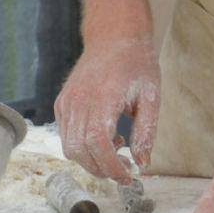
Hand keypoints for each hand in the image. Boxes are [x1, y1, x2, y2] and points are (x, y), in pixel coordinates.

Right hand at [55, 30, 159, 183]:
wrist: (115, 37)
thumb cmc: (137, 64)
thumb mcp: (152, 96)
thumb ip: (147, 131)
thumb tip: (143, 163)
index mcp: (103, 98)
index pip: (98, 143)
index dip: (110, 165)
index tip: (128, 175)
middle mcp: (78, 102)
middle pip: (80, 150)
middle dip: (102, 168)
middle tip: (124, 170)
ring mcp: (66, 103)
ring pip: (69, 146)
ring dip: (92, 159)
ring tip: (118, 148)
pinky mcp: (61, 104)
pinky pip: (66, 134)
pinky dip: (83, 145)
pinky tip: (106, 136)